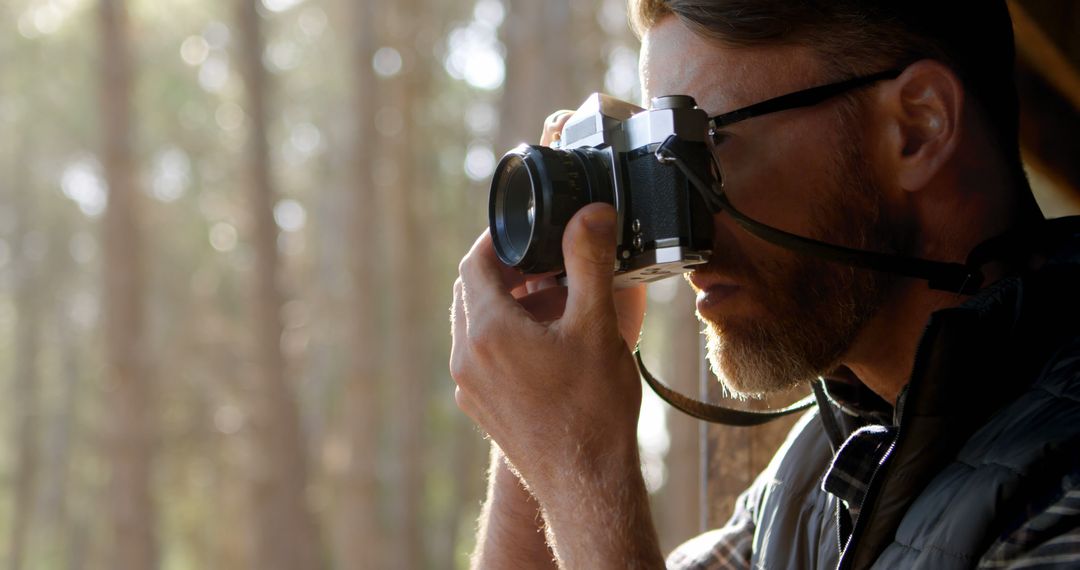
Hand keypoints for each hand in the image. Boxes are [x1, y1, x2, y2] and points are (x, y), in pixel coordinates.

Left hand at [452, 110, 658, 567]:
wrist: (586, 485)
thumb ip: (589, 260)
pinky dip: (502, 335)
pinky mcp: (480, 409)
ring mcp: (469, 387)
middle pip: (470, 291)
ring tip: (549, 298)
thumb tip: (589, 212)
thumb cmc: (594, 408)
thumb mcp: (598, 325)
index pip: (475, 261)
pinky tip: (545, 343)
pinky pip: (480, 355)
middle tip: (543, 259)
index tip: (529, 229)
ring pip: (473, 324)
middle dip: (503, 269)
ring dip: (503, 303)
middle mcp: (466, 357)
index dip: (500, 238)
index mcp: (487, 329)